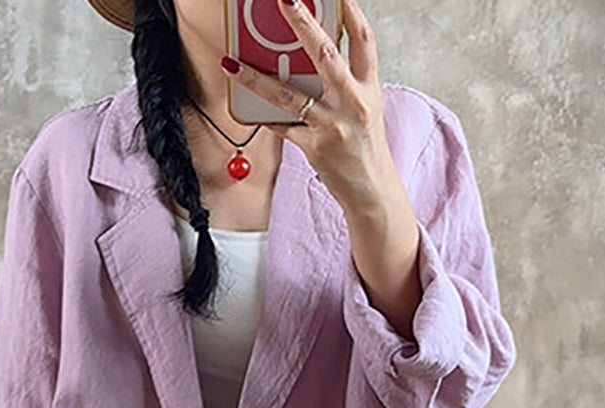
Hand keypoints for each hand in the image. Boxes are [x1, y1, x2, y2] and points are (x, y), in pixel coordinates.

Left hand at [219, 0, 396, 212]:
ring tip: (232, 63)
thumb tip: (314, 56)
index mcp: (369, 89)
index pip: (364, 40)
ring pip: (289, 93)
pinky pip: (282, 126)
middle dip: (303, 24)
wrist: (372, 191)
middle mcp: (352, 102)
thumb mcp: (366, 108)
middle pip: (325, 55)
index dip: (352, 11)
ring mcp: (332, 125)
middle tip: (285, 0)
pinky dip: (264, 116)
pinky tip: (247, 106)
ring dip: (256, 77)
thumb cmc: (366, 148)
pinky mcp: (314, 146)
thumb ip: (346, 82)